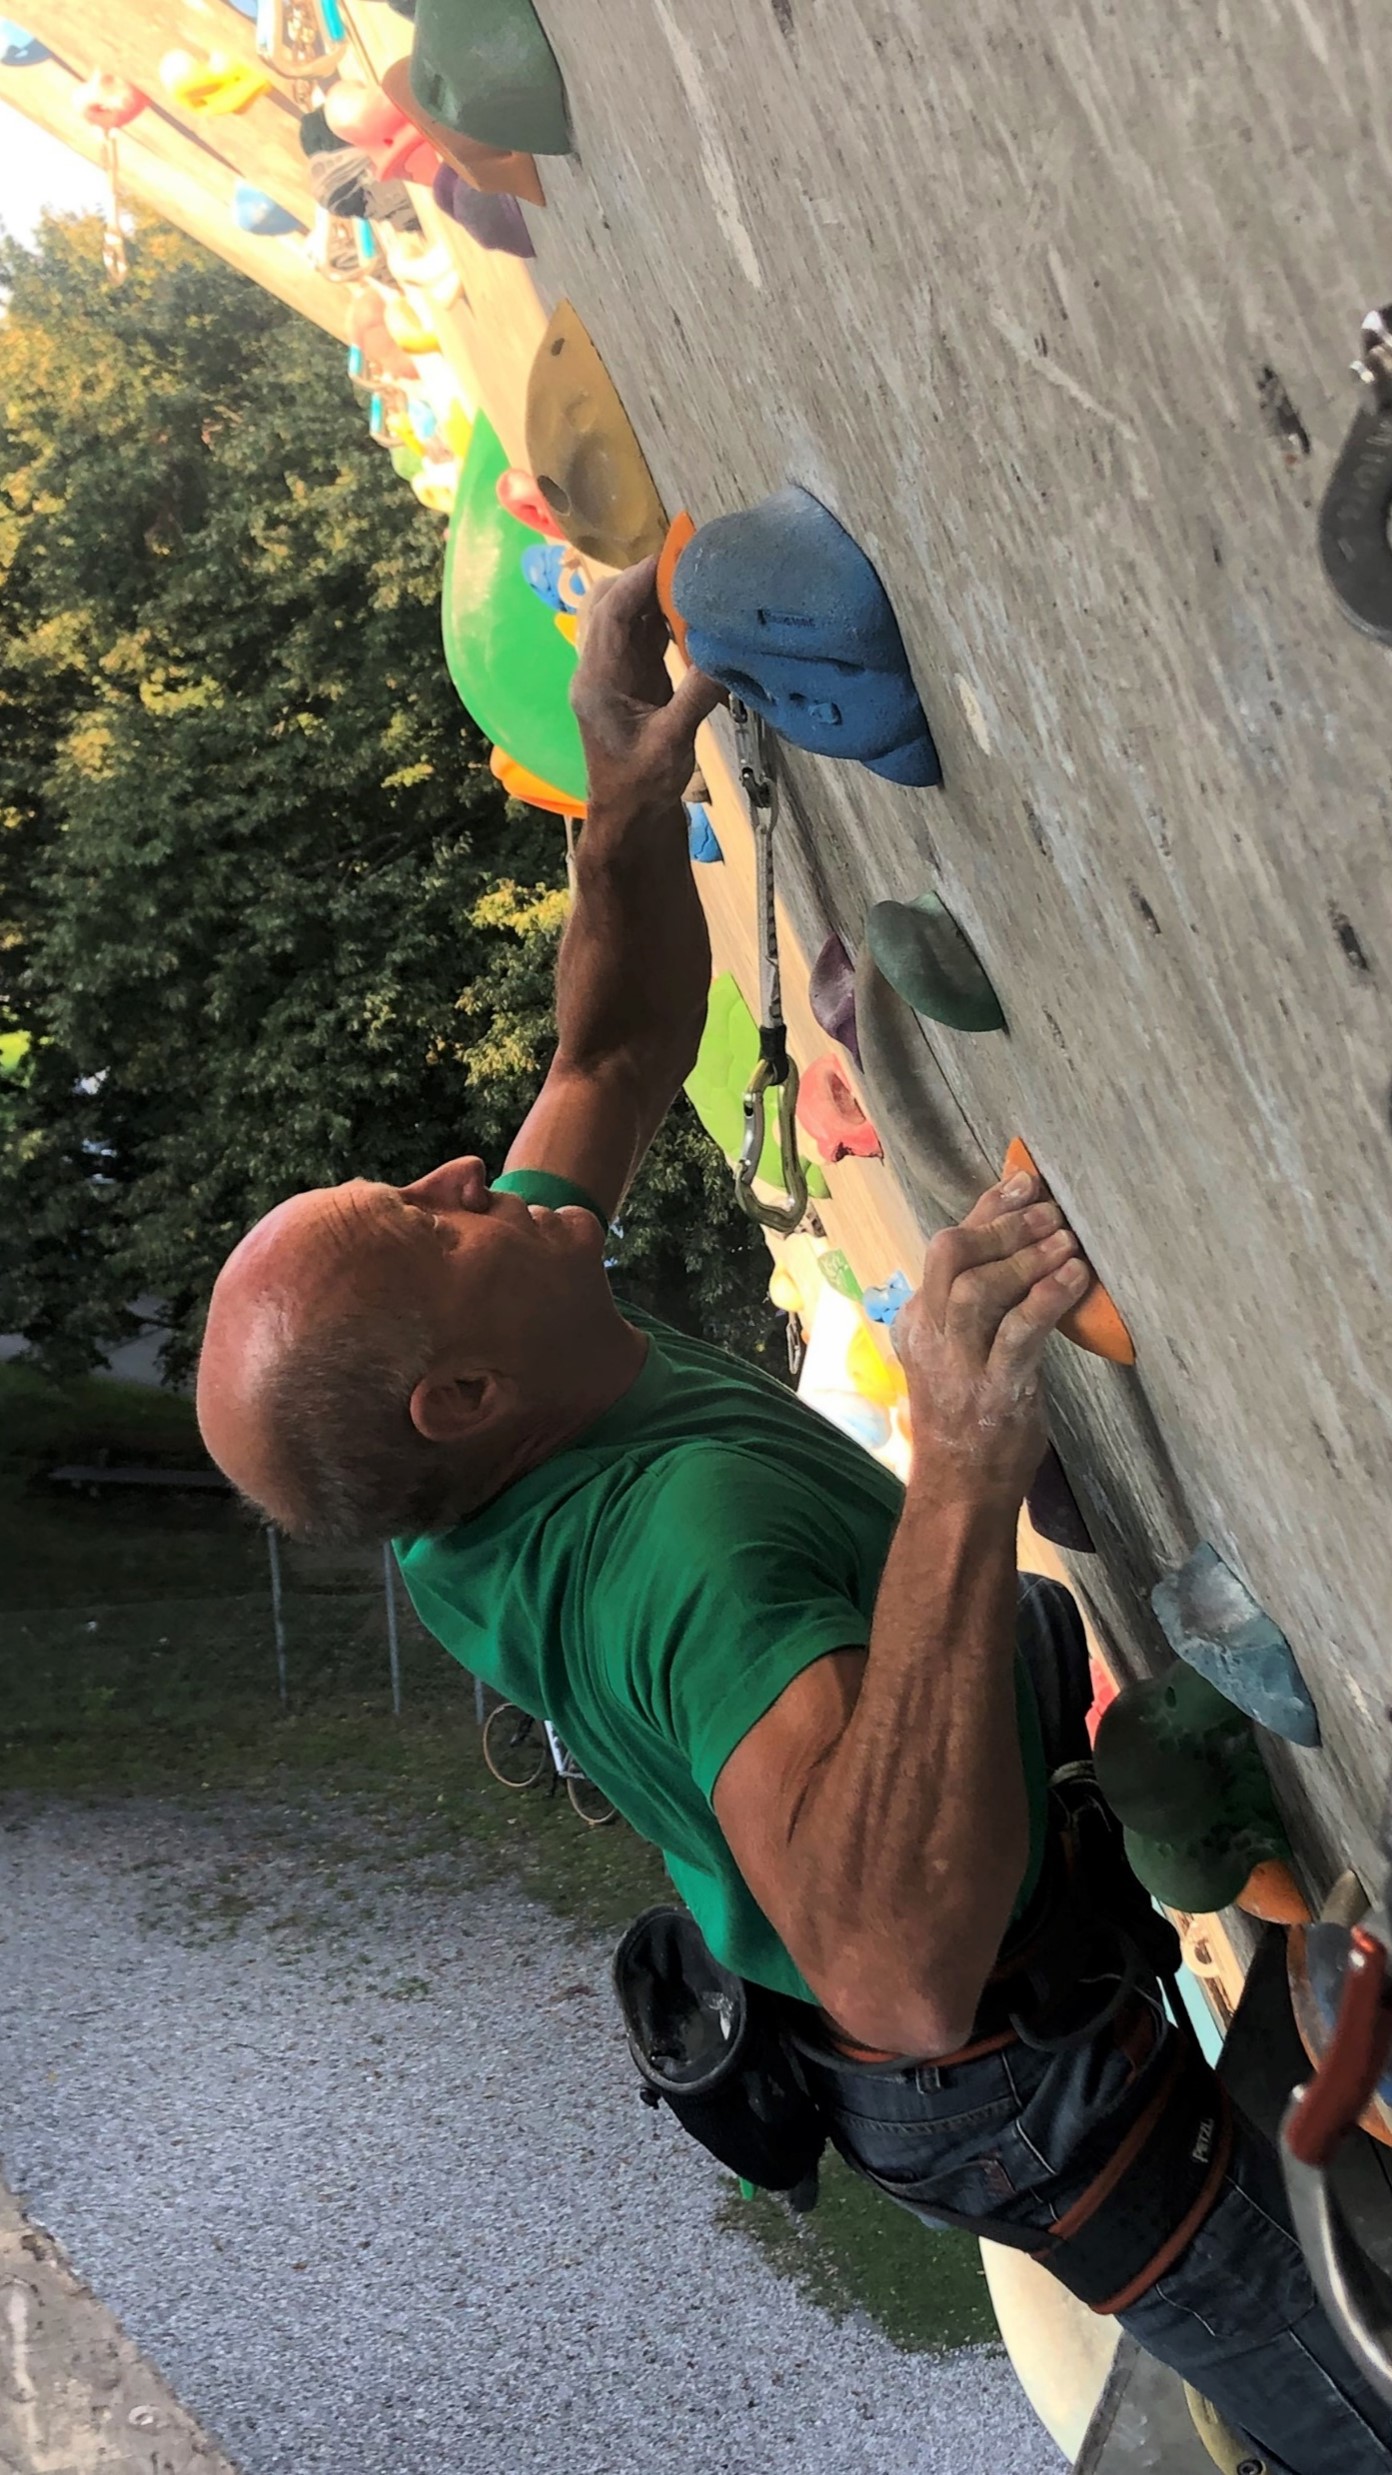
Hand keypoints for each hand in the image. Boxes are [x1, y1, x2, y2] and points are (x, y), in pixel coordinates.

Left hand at [571, 557, 723, 818]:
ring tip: (691, 582)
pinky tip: (688, 613)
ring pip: (622, 617)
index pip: (612, 613)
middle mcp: (597, 670)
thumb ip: (696, 697)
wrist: (629, 818)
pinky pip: (639, 637)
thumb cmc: (642, 787)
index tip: (674, 554)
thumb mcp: (672, 744)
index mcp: (597, 681)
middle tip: (686, 564)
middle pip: (608, 604)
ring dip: (651, 597)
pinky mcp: (629, 682)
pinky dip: (660, 620)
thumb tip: (726, 653)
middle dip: (642, 578)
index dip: (639, 578)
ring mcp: (611, 674)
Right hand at [893, 1170, 1089, 1507]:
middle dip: (1003, 1225)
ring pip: (980, 1290)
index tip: (1025, 1179)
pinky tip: (1076, 1279)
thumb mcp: (958, 1352)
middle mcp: (931, 1335)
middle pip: (950, 1256)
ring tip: (1069, 1244)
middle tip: (1051, 1211)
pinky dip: (1047, 1299)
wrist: (961, 1490)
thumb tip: (1022, 1246)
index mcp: (918, 1319)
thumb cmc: (970, 1416)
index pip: (946, 1247)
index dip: (987, 1208)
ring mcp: (959, 1364)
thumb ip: (974, 1305)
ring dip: (1028, 1259)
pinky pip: (1017, 1334)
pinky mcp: (993, 1391)